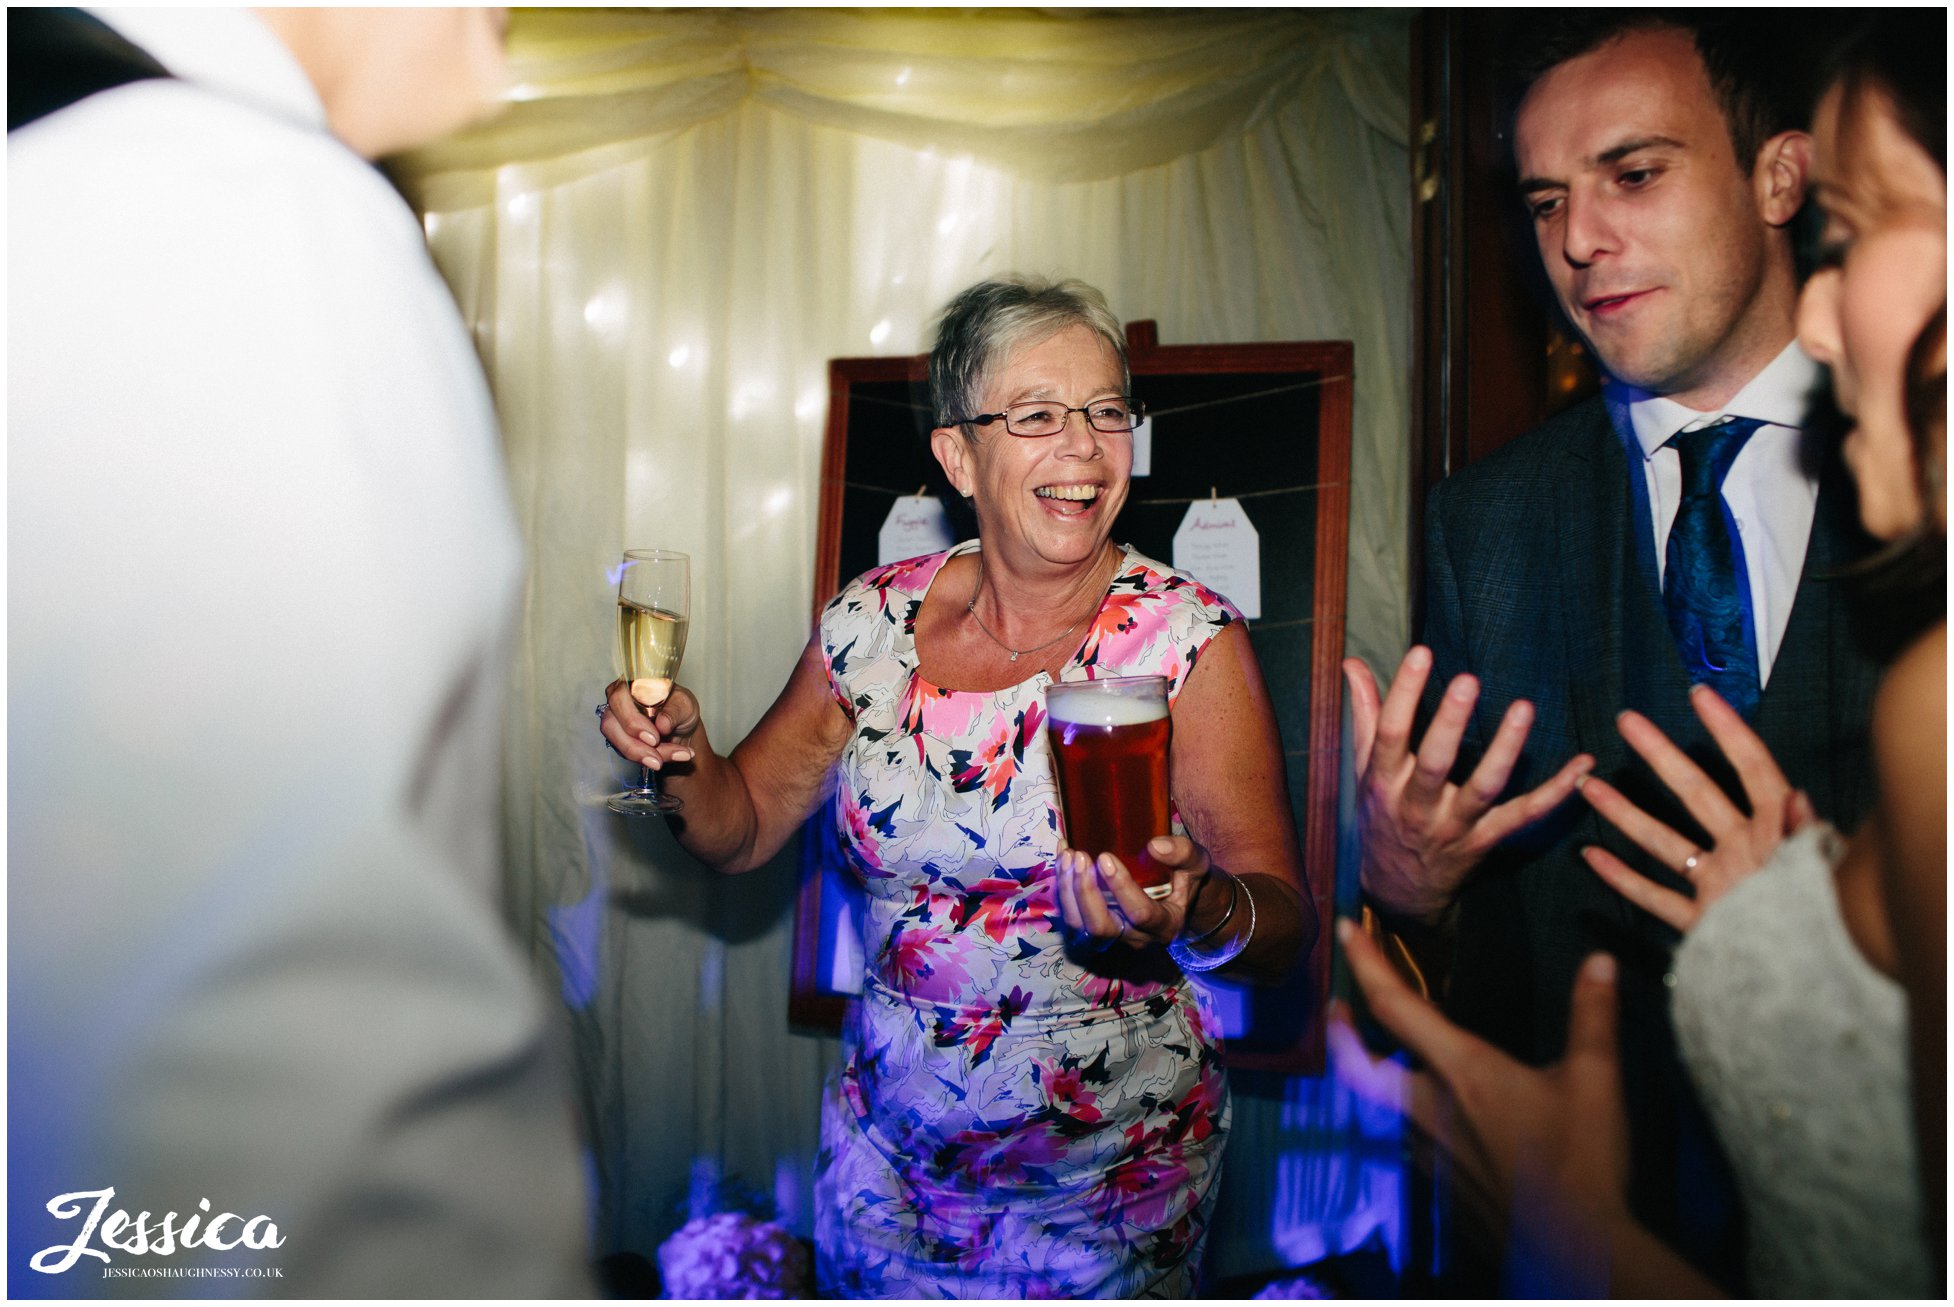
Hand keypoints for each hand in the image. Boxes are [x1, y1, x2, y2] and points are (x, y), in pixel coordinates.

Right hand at [598, 678, 700, 770]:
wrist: (681, 725)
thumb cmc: (679, 706)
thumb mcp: (684, 705)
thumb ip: (674, 712)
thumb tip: (662, 724)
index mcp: (630, 683)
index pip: (620, 698)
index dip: (632, 720)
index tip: (654, 739)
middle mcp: (617, 701)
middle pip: (611, 725)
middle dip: (636, 746)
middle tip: (658, 759)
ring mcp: (615, 722)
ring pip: (618, 743)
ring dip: (643, 756)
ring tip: (668, 759)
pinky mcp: (618, 740)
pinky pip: (627, 753)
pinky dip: (649, 758)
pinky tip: (669, 758)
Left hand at [1054, 835, 1209, 950]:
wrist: (1175, 899)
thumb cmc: (1185, 879)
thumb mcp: (1196, 863)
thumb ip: (1182, 853)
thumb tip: (1154, 846)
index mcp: (1164, 925)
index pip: (1140, 914)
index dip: (1120, 887)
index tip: (1105, 857)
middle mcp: (1136, 938)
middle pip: (1101, 928)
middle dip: (1085, 892)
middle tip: (1080, 856)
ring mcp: (1111, 937)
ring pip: (1079, 927)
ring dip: (1068, 891)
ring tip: (1067, 856)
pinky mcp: (1092, 930)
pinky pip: (1070, 917)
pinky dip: (1061, 887)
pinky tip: (1062, 856)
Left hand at [1329, 919, 1629, 1289]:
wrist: (1577, 1252)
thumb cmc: (1583, 1162)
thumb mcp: (1596, 1081)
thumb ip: (1592, 1016)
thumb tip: (1598, 960)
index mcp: (1461, 1072)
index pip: (1395, 1006)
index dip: (1365, 963)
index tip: (1344, 927)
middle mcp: (1429, 1109)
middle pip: (1358, 1067)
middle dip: (1340, 1033)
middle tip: (1337, 1009)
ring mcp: (1428, 1152)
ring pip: (1381, 1105)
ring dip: (1373, 1074)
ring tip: (1381, 1052)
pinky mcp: (1439, 1186)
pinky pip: (1407, 1140)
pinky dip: (1404, 1115)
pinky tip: (1431, 1113)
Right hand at [1346, 649, 1592, 924]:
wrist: (1397, 892)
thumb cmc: (1380, 819)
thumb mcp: (1364, 771)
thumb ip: (1365, 716)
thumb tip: (1353, 664)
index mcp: (1384, 783)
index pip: (1390, 734)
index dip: (1404, 693)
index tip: (1421, 653)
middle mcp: (1417, 806)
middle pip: (1435, 762)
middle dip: (1450, 722)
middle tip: (1467, 680)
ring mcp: (1454, 826)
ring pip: (1484, 788)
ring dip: (1506, 750)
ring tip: (1523, 709)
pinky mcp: (1486, 841)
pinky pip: (1525, 815)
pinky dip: (1556, 792)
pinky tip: (1583, 765)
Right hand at [1578, 684, 1813, 932]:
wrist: (1825, 979)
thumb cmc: (1833, 922)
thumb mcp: (1824, 873)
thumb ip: (1804, 837)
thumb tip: (1795, 797)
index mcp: (1775, 832)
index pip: (1751, 769)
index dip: (1727, 731)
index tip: (1699, 696)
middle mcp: (1743, 850)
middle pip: (1696, 793)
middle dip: (1660, 755)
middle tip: (1630, 722)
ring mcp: (1720, 883)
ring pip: (1664, 843)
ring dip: (1626, 814)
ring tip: (1590, 787)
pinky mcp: (1706, 921)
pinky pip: (1657, 898)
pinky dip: (1625, 880)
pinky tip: (1594, 858)